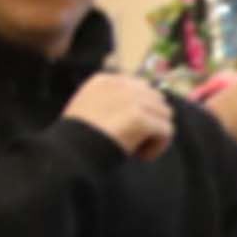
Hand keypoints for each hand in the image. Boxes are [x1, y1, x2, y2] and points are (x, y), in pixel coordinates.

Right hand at [61, 71, 179, 159]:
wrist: (71, 151)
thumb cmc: (76, 136)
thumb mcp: (86, 107)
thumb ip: (108, 100)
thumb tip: (137, 110)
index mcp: (104, 80)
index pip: (140, 87)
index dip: (140, 108)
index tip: (129, 126)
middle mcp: (121, 85)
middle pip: (156, 99)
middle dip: (150, 119)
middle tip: (136, 138)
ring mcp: (132, 101)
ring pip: (164, 115)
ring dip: (155, 133)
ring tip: (138, 148)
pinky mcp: (141, 119)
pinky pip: (166, 132)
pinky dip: (157, 147)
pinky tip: (141, 155)